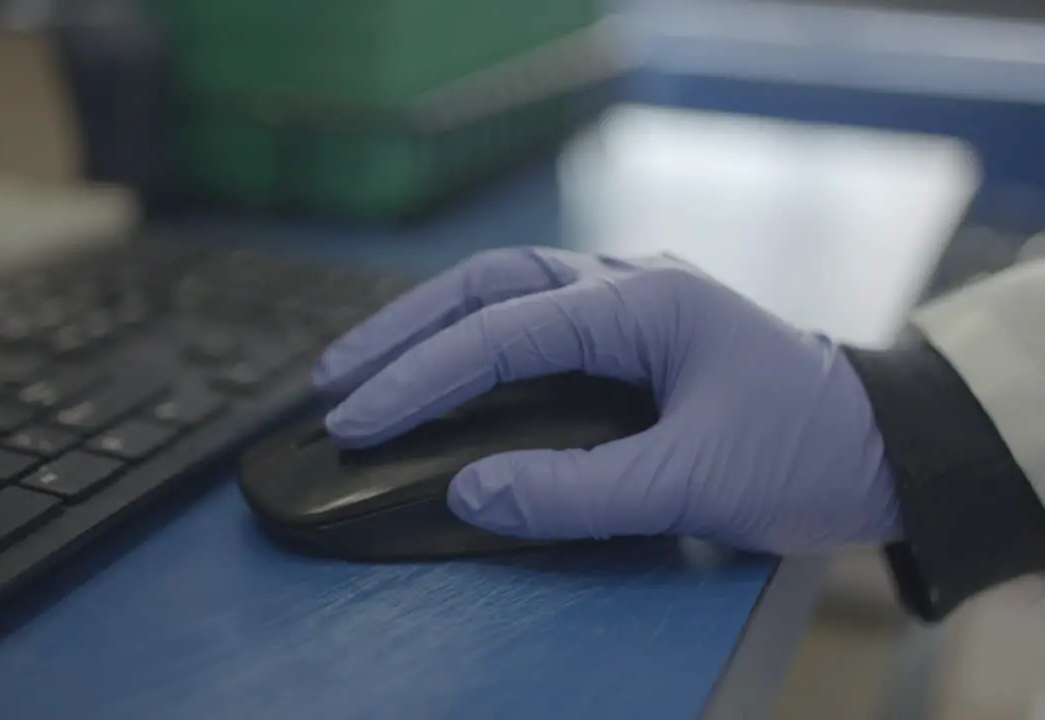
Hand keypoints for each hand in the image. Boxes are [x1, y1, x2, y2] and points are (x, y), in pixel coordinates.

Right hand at [312, 247, 900, 554]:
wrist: (891, 445)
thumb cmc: (807, 454)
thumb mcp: (696, 482)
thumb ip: (579, 493)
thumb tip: (470, 493)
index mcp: (641, 304)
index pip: (501, 332)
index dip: (419, 379)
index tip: (354, 423)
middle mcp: (626, 284)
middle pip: (485, 285)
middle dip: (401, 331)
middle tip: (330, 380)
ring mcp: (629, 300)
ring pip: (503, 291)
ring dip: (428, 326)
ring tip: (363, 367)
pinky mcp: (633, 331)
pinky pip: (531, 319)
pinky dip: (472, 339)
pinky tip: (443, 366)